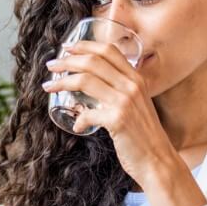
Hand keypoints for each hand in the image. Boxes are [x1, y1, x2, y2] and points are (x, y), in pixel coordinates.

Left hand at [42, 40, 176, 185]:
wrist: (158, 160)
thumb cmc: (143, 135)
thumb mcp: (136, 105)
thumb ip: (119, 92)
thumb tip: (91, 87)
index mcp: (136, 78)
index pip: (108, 50)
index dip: (85, 45)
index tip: (66, 48)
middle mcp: (132, 86)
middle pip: (93, 61)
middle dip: (67, 61)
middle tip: (51, 66)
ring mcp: (125, 102)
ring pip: (86, 80)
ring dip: (62, 82)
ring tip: (49, 86)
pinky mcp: (117, 120)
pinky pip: (88, 114)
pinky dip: (78, 119)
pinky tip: (76, 126)